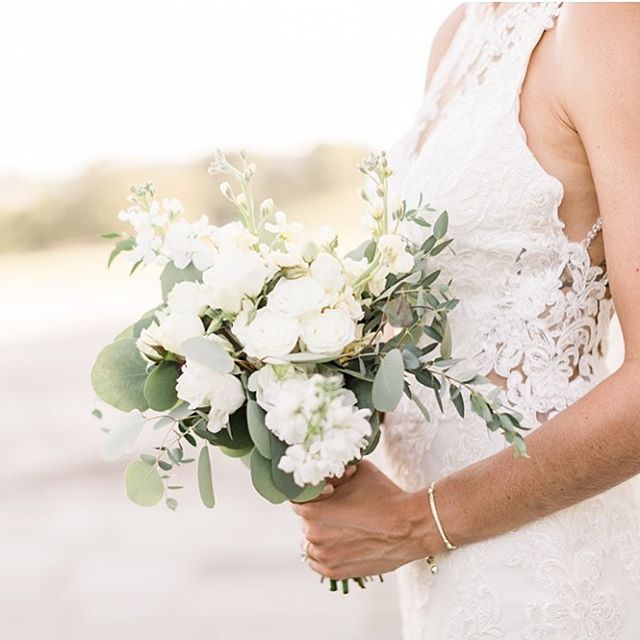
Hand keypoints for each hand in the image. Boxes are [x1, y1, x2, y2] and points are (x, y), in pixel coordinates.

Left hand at [290, 460, 436, 579]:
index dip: (311, 493)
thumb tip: (323, 472)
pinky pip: (316, 562)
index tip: (326, 491)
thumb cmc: (385, 495)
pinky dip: (324, 552)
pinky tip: (340, 542)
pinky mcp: (335, 572)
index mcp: (314, 510)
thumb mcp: (357, 470)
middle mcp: (313, 535)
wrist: (411, 526)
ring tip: (343, 526)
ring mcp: (324, 556)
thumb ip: (334, 471)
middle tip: (338, 507)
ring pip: (309, 541)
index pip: (297, 499)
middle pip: (304, 519)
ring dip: (320, 533)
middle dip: (318, 511)